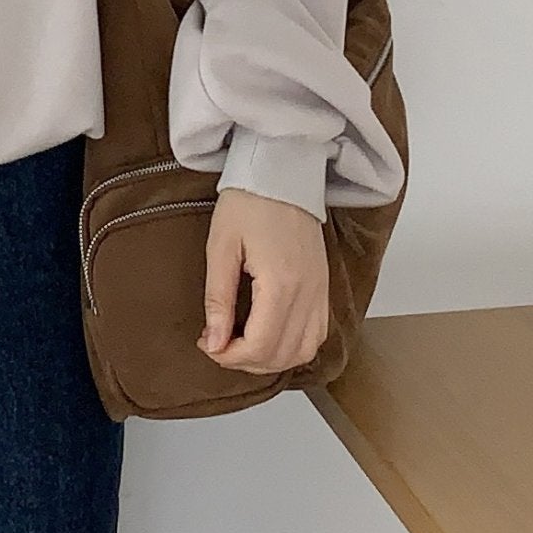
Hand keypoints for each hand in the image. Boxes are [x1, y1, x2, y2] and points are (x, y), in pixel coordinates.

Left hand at [198, 188, 328, 374]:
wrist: (281, 171)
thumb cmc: (248, 202)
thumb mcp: (220, 248)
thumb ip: (218, 299)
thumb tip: (213, 342)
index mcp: (281, 283)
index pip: (261, 345)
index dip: (230, 357)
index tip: (208, 345)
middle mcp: (308, 292)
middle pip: (283, 354)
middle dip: (247, 361)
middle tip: (219, 345)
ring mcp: (320, 290)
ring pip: (305, 350)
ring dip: (272, 359)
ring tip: (242, 345)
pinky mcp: (324, 285)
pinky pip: (318, 333)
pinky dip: (294, 346)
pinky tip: (270, 336)